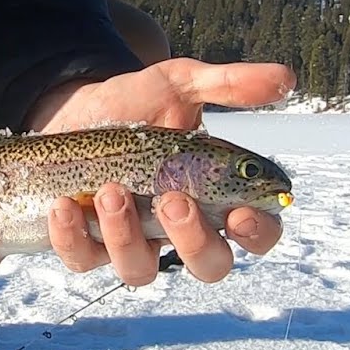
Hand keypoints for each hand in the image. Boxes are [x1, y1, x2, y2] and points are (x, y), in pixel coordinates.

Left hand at [28, 57, 294, 285]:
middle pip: (209, 265)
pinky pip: (83, 259)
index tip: (240, 212)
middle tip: (172, 200)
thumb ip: (228, 84)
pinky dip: (72, 237)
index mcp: (215, 196)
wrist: (72, 105)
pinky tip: (64, 205)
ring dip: (125, 236)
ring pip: (140, 270)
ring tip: (109, 191)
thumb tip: (286, 79)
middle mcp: (179, 228)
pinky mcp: (85, 243)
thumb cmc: (135, 102)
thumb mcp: (180, 83)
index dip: (257, 233)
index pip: (257, 232)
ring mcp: (132, 241)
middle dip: (193, 240)